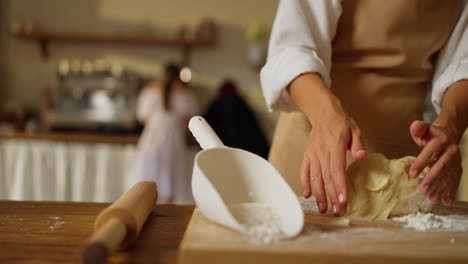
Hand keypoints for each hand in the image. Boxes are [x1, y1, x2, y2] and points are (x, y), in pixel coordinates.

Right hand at [288, 73, 366, 215]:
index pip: (336, 168)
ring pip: (315, 177)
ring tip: (323, 209)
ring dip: (319, 194)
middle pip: (326, 176)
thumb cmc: (342, 124)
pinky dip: (305, 183)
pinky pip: (304, 171)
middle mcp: (321, 151)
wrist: (323, 113)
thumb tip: (361, 156)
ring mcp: (312, 154)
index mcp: (334, 145)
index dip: (339, 185)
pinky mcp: (307, 155)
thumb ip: (358, 143)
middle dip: (330, 195)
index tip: (343, 200)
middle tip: (336, 211)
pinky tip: (308, 195)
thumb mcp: (355, 129)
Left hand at [409, 120, 461, 204]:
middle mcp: (451, 151)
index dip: (421, 163)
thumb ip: (418, 128)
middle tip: (422, 191)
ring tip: (432, 199)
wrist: (449, 135)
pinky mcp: (458, 169)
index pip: (430, 152)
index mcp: (441, 141)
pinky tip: (445, 201)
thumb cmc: (431, 135)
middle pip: (442, 166)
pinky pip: (455, 181)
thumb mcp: (423, 129)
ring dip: (441, 188)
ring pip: (449, 176)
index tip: (412, 174)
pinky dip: (450, 191)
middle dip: (432, 179)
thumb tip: (415, 126)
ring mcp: (456, 161)